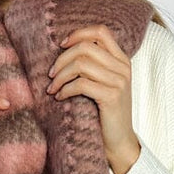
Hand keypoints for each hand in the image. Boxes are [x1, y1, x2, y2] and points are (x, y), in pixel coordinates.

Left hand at [46, 24, 140, 173]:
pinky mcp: (111, 96)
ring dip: (61, 76)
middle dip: (62, 59)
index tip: (62, 46)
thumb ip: (94, 65)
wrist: (120, 142)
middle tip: (51, 74)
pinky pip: (81, 84)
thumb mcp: (104, 84)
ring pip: (81, 64)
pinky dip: (65, 89)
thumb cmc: (106, 113)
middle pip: (86, 47)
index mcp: (121, 60)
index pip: (100, 31)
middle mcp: (122, 67)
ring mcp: (119, 81)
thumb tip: (65, 49)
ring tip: (53, 88)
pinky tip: (60, 97)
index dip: (78, 34)